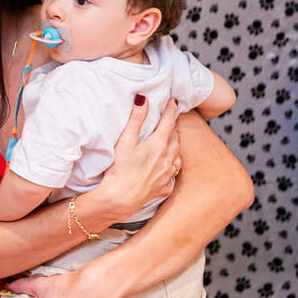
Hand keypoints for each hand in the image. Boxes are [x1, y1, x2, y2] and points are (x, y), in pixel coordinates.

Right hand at [88, 96, 181, 228]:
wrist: (120, 198)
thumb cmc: (119, 169)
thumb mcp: (125, 140)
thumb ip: (136, 119)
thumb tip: (143, 99)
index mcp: (159, 145)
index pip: (169, 122)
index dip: (171, 110)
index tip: (174, 102)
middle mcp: (167, 159)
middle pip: (175, 138)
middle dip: (174, 128)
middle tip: (171, 121)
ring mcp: (167, 175)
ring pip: (177, 156)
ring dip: (175, 146)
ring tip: (171, 141)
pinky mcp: (163, 187)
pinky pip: (172, 175)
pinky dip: (171, 167)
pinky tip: (166, 167)